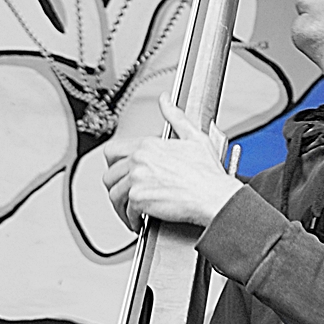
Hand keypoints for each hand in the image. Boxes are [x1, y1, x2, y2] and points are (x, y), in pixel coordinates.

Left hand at [102, 92, 241, 232]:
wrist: (214, 197)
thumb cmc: (208, 173)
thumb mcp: (194, 137)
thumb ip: (175, 117)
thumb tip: (165, 101)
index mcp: (148, 145)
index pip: (113, 152)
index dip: (116, 166)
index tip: (123, 175)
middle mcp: (139, 160)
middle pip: (109, 175)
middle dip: (116, 187)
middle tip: (126, 195)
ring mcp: (137, 180)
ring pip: (114, 194)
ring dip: (122, 206)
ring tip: (133, 212)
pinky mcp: (139, 199)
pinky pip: (126, 211)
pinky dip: (132, 220)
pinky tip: (141, 221)